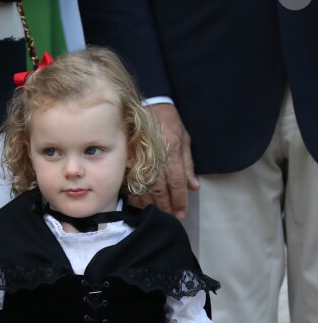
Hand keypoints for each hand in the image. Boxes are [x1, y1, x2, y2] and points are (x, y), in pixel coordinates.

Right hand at [132, 104, 198, 218]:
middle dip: (166, 206)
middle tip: (170, 218)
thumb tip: (193, 187)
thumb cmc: (169, 122)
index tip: (181, 213)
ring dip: (151, 204)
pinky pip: (131, 181)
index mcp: (172, 152)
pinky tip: (141, 203)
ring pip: (145, 188)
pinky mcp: (128, 160)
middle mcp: (156, 158)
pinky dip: (136, 195)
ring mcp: (140, 159)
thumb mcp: (184, 139)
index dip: (179, 200)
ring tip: (157, 213)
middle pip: (160, 190)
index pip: (176, 182)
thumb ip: (188, 165)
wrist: (148, 104)